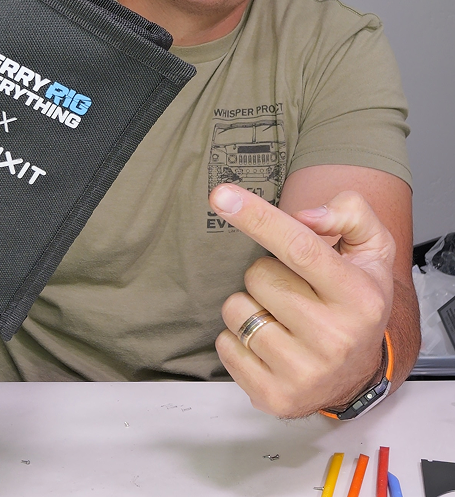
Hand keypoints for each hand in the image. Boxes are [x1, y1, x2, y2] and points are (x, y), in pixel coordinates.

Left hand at [208, 183, 394, 417]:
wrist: (359, 373)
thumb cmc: (356, 299)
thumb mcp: (371, 248)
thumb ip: (348, 214)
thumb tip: (303, 217)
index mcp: (358, 296)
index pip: (299, 247)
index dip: (257, 217)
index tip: (221, 195)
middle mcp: (335, 337)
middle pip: (258, 275)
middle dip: (265, 272)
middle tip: (293, 288)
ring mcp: (305, 372)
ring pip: (236, 309)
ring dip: (249, 304)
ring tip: (280, 316)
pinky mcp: (275, 397)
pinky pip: (224, 345)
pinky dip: (237, 337)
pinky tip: (269, 343)